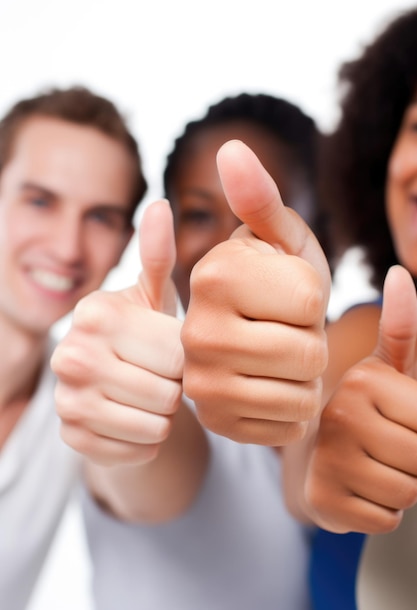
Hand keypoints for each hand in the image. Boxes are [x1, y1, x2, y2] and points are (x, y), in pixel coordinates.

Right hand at [51, 200, 182, 465]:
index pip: (177, 355)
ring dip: (165, 415)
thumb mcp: (154, 293)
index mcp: (94, 314)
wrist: (117, 381)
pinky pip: (138, 451)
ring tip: (154, 394)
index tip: (176, 349)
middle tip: (165, 376)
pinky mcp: (71, 438)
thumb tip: (161, 204)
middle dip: (177, 388)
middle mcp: (69, 355)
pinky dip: (148, 440)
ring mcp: (65, 400)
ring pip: (155, 426)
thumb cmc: (145, 331)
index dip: (189, 357)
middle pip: (167, 392)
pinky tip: (138, 417)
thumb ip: (158, 254)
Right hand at [181, 140, 330, 445]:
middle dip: (312, 340)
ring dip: (307, 377)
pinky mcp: (216, 423)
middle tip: (284, 330)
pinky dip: (295, 410)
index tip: (287, 296)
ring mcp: (200, 384)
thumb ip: (260, 197)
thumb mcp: (279, 240)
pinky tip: (273, 389)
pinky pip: (289, 425)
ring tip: (280, 359)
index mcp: (213, 276)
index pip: (311, 300)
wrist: (253, 344)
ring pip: (302, 395)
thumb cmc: (277, 285)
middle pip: (307, 352)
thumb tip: (231, 147)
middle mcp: (196, 331)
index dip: (315, 299)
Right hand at [305, 265, 416, 532]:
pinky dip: (381, 511)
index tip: (398, 419)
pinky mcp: (320, 498)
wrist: (321, 453)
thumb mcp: (392, 369)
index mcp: (363, 381)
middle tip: (389, 445)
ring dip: (400, 486)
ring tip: (374, 463)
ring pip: (405, 494)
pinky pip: (384, 519)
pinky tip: (359, 487)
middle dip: (416, 461)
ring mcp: (326, 460)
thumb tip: (401, 275)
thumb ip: (404, 328)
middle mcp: (339, 416)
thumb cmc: (368, 409)